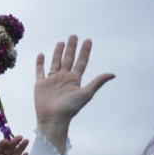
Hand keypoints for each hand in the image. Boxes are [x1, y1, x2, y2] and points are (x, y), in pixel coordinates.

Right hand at [35, 36, 114, 154]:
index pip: (81, 62)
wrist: (53, 118)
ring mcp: (52, 80)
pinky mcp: (40, 84)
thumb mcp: (86, 94)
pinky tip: (41, 55)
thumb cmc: (70, 108)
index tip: (88, 40)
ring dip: (58, 52)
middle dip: (72, 48)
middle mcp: (64, 78)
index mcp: (75, 80)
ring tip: (61, 42)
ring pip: (55, 62)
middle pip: (69, 59)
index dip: (85, 51)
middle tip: (74, 36)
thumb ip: (97, 82)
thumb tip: (113, 74)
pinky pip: (40, 71)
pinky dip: (39, 63)